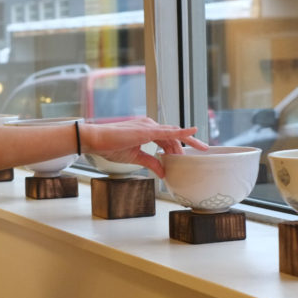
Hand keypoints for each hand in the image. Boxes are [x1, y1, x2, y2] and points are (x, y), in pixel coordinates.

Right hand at [82, 117, 208, 177]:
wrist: (96, 141)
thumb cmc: (110, 147)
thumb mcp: (135, 158)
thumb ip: (151, 163)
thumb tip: (163, 172)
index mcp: (146, 130)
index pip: (168, 138)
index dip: (178, 146)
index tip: (188, 153)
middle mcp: (150, 125)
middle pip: (174, 135)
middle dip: (187, 145)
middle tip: (201, 152)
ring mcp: (149, 126)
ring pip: (174, 134)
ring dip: (186, 143)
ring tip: (200, 148)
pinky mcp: (146, 130)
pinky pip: (167, 132)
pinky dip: (181, 132)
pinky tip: (193, 132)